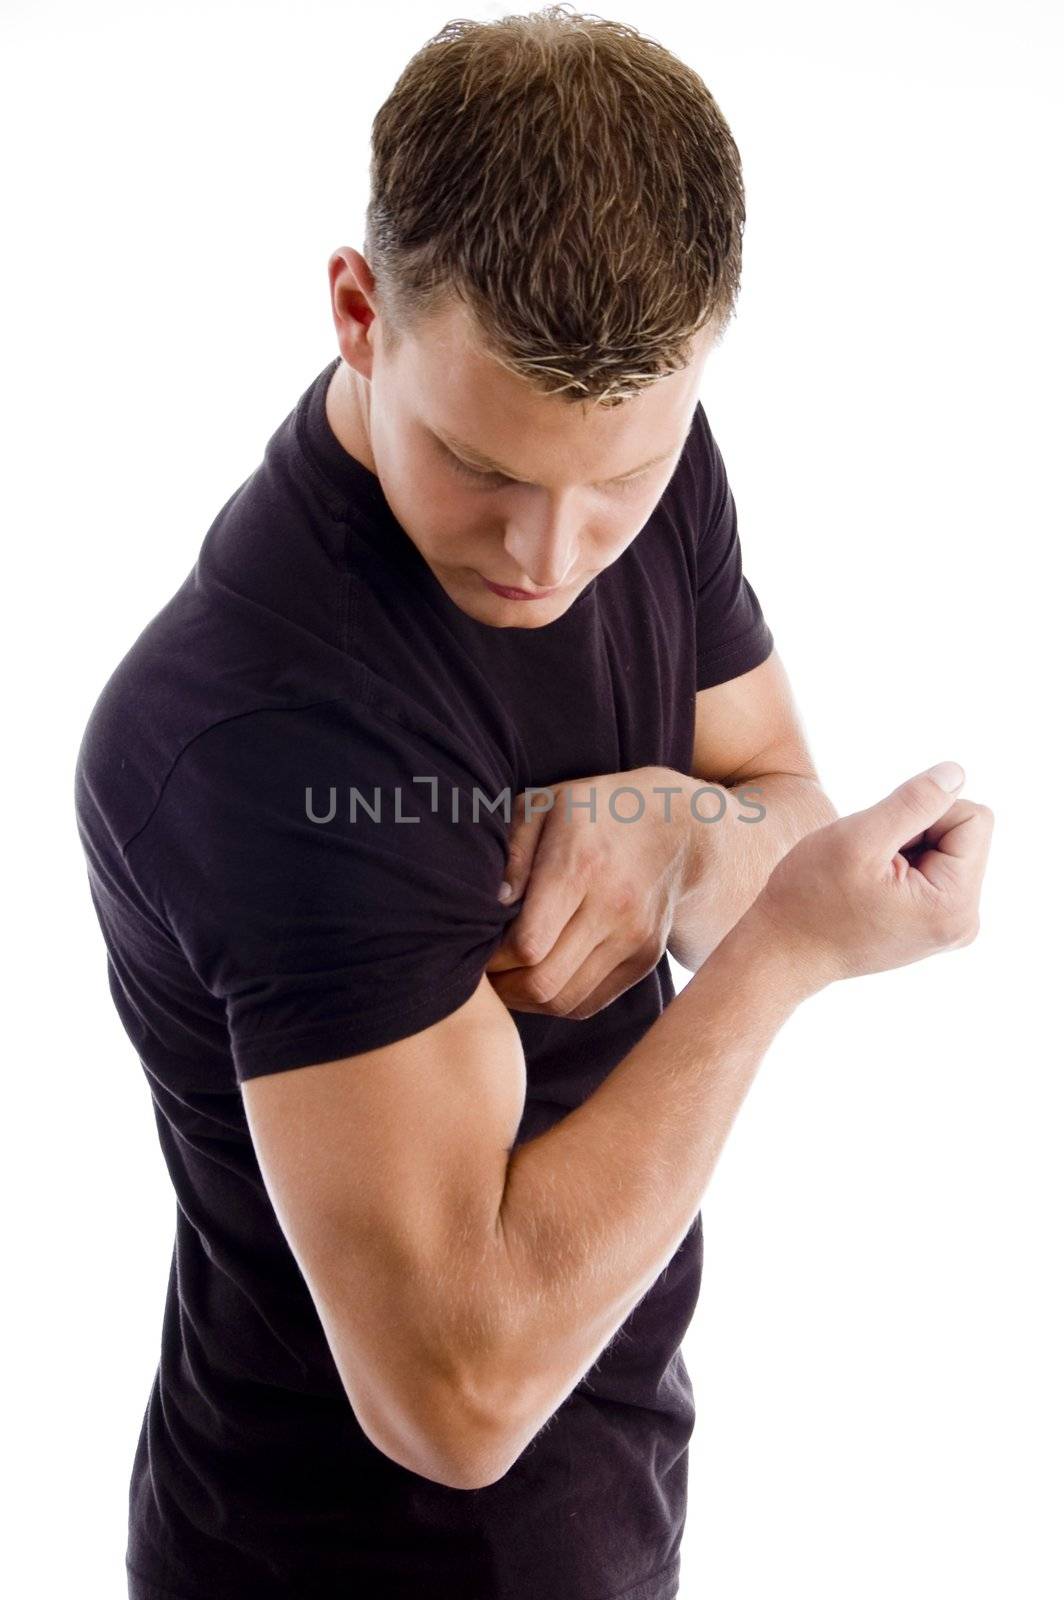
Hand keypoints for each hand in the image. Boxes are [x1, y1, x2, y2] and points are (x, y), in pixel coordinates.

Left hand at [485, 766, 696, 1018]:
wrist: (675, 826)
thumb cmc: (594, 812)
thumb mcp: (544, 805)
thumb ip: (513, 851)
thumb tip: (495, 905)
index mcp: (580, 867)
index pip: (528, 944)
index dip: (493, 956)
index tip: (478, 945)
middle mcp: (612, 909)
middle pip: (543, 982)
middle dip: (502, 985)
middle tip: (485, 970)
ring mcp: (634, 939)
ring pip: (564, 1002)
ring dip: (525, 1000)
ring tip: (506, 978)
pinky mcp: (645, 960)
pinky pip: (589, 1004)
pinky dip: (556, 1003)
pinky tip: (538, 980)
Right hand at [744, 762, 993, 988]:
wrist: (782, 951)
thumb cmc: (811, 900)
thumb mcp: (859, 839)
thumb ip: (914, 802)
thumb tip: (956, 773)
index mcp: (956, 904)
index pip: (973, 817)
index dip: (924, 811)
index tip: (882, 839)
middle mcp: (963, 920)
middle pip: (962, 834)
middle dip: (913, 832)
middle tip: (868, 861)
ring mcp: (948, 925)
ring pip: (942, 849)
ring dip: (903, 847)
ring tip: (865, 876)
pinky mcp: (931, 924)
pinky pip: (930, 869)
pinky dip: (899, 864)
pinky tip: (869, 887)